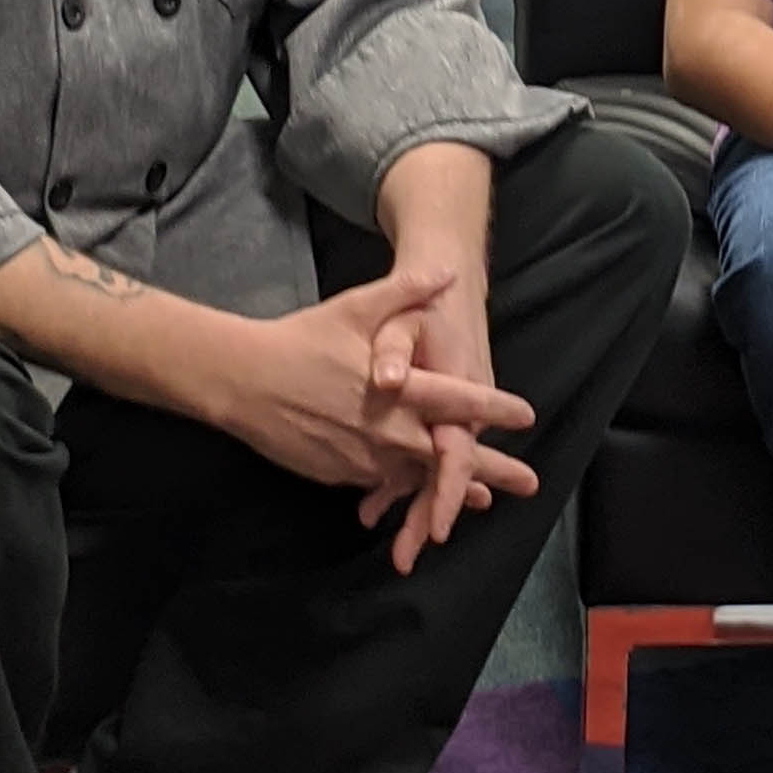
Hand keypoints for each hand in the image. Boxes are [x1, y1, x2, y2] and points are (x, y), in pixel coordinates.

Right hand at [209, 264, 536, 561]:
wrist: (243, 382)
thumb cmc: (301, 340)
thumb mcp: (354, 308)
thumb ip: (404, 293)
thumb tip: (445, 272)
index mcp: (397, 390)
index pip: (457, 402)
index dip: (495, 410)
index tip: (527, 417)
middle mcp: (387, 430)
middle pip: (450, 457)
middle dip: (492, 471)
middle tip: (529, 483)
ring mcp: (364, 457)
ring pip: (418, 479)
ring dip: (454, 491)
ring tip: (487, 500)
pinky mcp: (341, 473)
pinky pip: (382, 484)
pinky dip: (407, 489)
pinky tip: (425, 496)